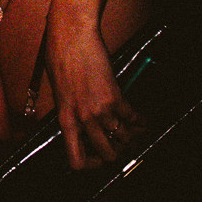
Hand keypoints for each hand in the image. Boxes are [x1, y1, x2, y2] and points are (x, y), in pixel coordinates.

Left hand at [44, 16, 140, 169]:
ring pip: (123, 137)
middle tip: (120, 146)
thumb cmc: (59, 57)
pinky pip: (133, 118)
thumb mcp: (58, 90)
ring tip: (134, 134)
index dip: (89, 165)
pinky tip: (142, 120)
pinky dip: (140, 121)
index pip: (75, 159)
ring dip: (131, 137)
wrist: (71, 36)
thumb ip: (70, 109)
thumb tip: (81, 123)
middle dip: (116, 152)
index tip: (96, 159)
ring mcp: (99, 109)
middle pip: (106, 153)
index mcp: (64, 118)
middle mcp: (82, 119)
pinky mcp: (115, 96)